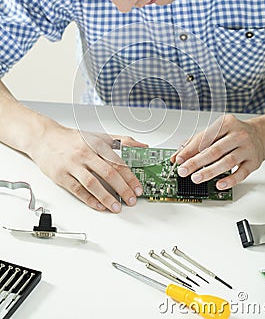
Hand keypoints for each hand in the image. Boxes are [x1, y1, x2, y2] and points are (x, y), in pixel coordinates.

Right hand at [29, 120, 146, 211]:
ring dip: (107, 197)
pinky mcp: (61, 176)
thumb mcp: (98, 135)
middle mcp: (85, 153)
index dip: (130, 177)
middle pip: (108, 173)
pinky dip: (89, 199)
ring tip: (117, 207)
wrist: (44, 138)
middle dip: (122, 189)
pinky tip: (99, 206)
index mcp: (97, 143)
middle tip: (131, 200)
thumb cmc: (72, 139)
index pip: (118, 162)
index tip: (138, 188)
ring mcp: (73, 165)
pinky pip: (77, 190)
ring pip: (93, 183)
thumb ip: (121, 141)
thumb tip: (143, 146)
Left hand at [171, 114, 264, 189]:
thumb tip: (177, 156)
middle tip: (184, 171)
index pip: (205, 138)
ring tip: (196, 178)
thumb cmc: (234, 134)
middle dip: (197, 162)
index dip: (190, 150)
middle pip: (215, 150)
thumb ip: (195, 142)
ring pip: (227, 162)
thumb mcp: (216, 132)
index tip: (179, 160)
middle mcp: (238, 135)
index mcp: (226, 123)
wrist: (260, 135)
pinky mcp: (254, 162)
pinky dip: (229, 180)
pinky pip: (242, 173)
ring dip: (210, 171)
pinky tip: (219, 184)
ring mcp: (247, 148)